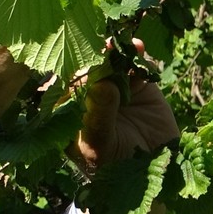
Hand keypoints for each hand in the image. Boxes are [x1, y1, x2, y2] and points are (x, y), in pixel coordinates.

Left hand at [70, 39, 178, 213]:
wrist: (150, 176)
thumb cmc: (112, 168)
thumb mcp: (100, 146)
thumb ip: (99, 116)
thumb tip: (102, 83)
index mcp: (66, 109)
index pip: (62, 81)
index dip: (67, 63)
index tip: (72, 47)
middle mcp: (87, 93)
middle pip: (85, 64)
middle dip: (91, 49)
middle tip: (98, 37)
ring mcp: (113, 86)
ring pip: (110, 60)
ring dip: (114, 47)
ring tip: (119, 41)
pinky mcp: (138, 84)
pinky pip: (136, 64)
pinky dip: (136, 53)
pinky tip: (137, 46)